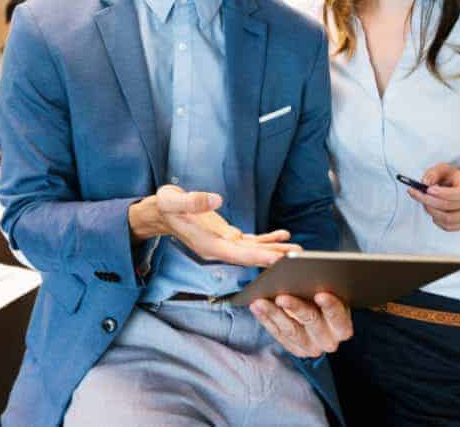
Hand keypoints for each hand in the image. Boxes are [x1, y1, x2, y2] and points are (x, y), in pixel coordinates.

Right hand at [130, 185, 300, 266]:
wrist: (161, 212)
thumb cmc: (165, 206)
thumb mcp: (172, 200)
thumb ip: (193, 201)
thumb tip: (216, 199)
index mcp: (207, 244)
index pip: (237, 254)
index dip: (258, 256)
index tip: (278, 259)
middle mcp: (217, 249)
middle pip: (249, 256)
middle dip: (273, 256)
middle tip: (298, 257)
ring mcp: (222, 245)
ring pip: (252, 251)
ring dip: (273, 250)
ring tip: (296, 249)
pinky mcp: (225, 237)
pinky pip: (249, 242)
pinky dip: (266, 240)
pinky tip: (282, 236)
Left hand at [249, 292, 352, 357]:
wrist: (318, 314)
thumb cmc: (324, 296)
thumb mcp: (328, 292)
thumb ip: (323, 286)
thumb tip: (308, 271)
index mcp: (342, 327)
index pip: (339, 318)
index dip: (331, 307)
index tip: (320, 294)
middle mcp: (328, 341)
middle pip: (312, 323)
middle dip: (296, 308)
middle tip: (282, 296)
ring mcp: (310, 347)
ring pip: (291, 330)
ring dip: (274, 313)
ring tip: (261, 300)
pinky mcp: (293, 348)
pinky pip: (277, 333)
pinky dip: (266, 318)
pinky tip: (256, 305)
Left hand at [408, 163, 459, 231]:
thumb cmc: (458, 179)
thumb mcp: (446, 170)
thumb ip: (434, 173)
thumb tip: (424, 183)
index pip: (452, 195)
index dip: (437, 193)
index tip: (426, 189)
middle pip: (446, 206)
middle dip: (427, 200)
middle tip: (416, 194)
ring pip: (447, 220)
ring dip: (431, 211)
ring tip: (426, 203)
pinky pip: (448, 227)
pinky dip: (437, 220)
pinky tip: (435, 211)